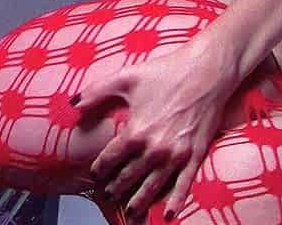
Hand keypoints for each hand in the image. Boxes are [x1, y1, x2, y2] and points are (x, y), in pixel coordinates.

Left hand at [73, 41, 235, 221]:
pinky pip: (184, 185)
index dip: (99, 169)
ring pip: (152, 186)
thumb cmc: (167, 71)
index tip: (95, 174)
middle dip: (116, 188)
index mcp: (135, 132)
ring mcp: (176, 155)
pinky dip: (176, 202)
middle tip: (108, 195)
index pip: (110, 159)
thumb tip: (73, 103)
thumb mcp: (127, 77)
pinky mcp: (195, 154)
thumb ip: (96, 91)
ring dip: (139, 200)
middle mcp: (154, 149)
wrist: (207, 71)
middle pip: (129, 177)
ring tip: (130, 210)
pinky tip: (170, 215)